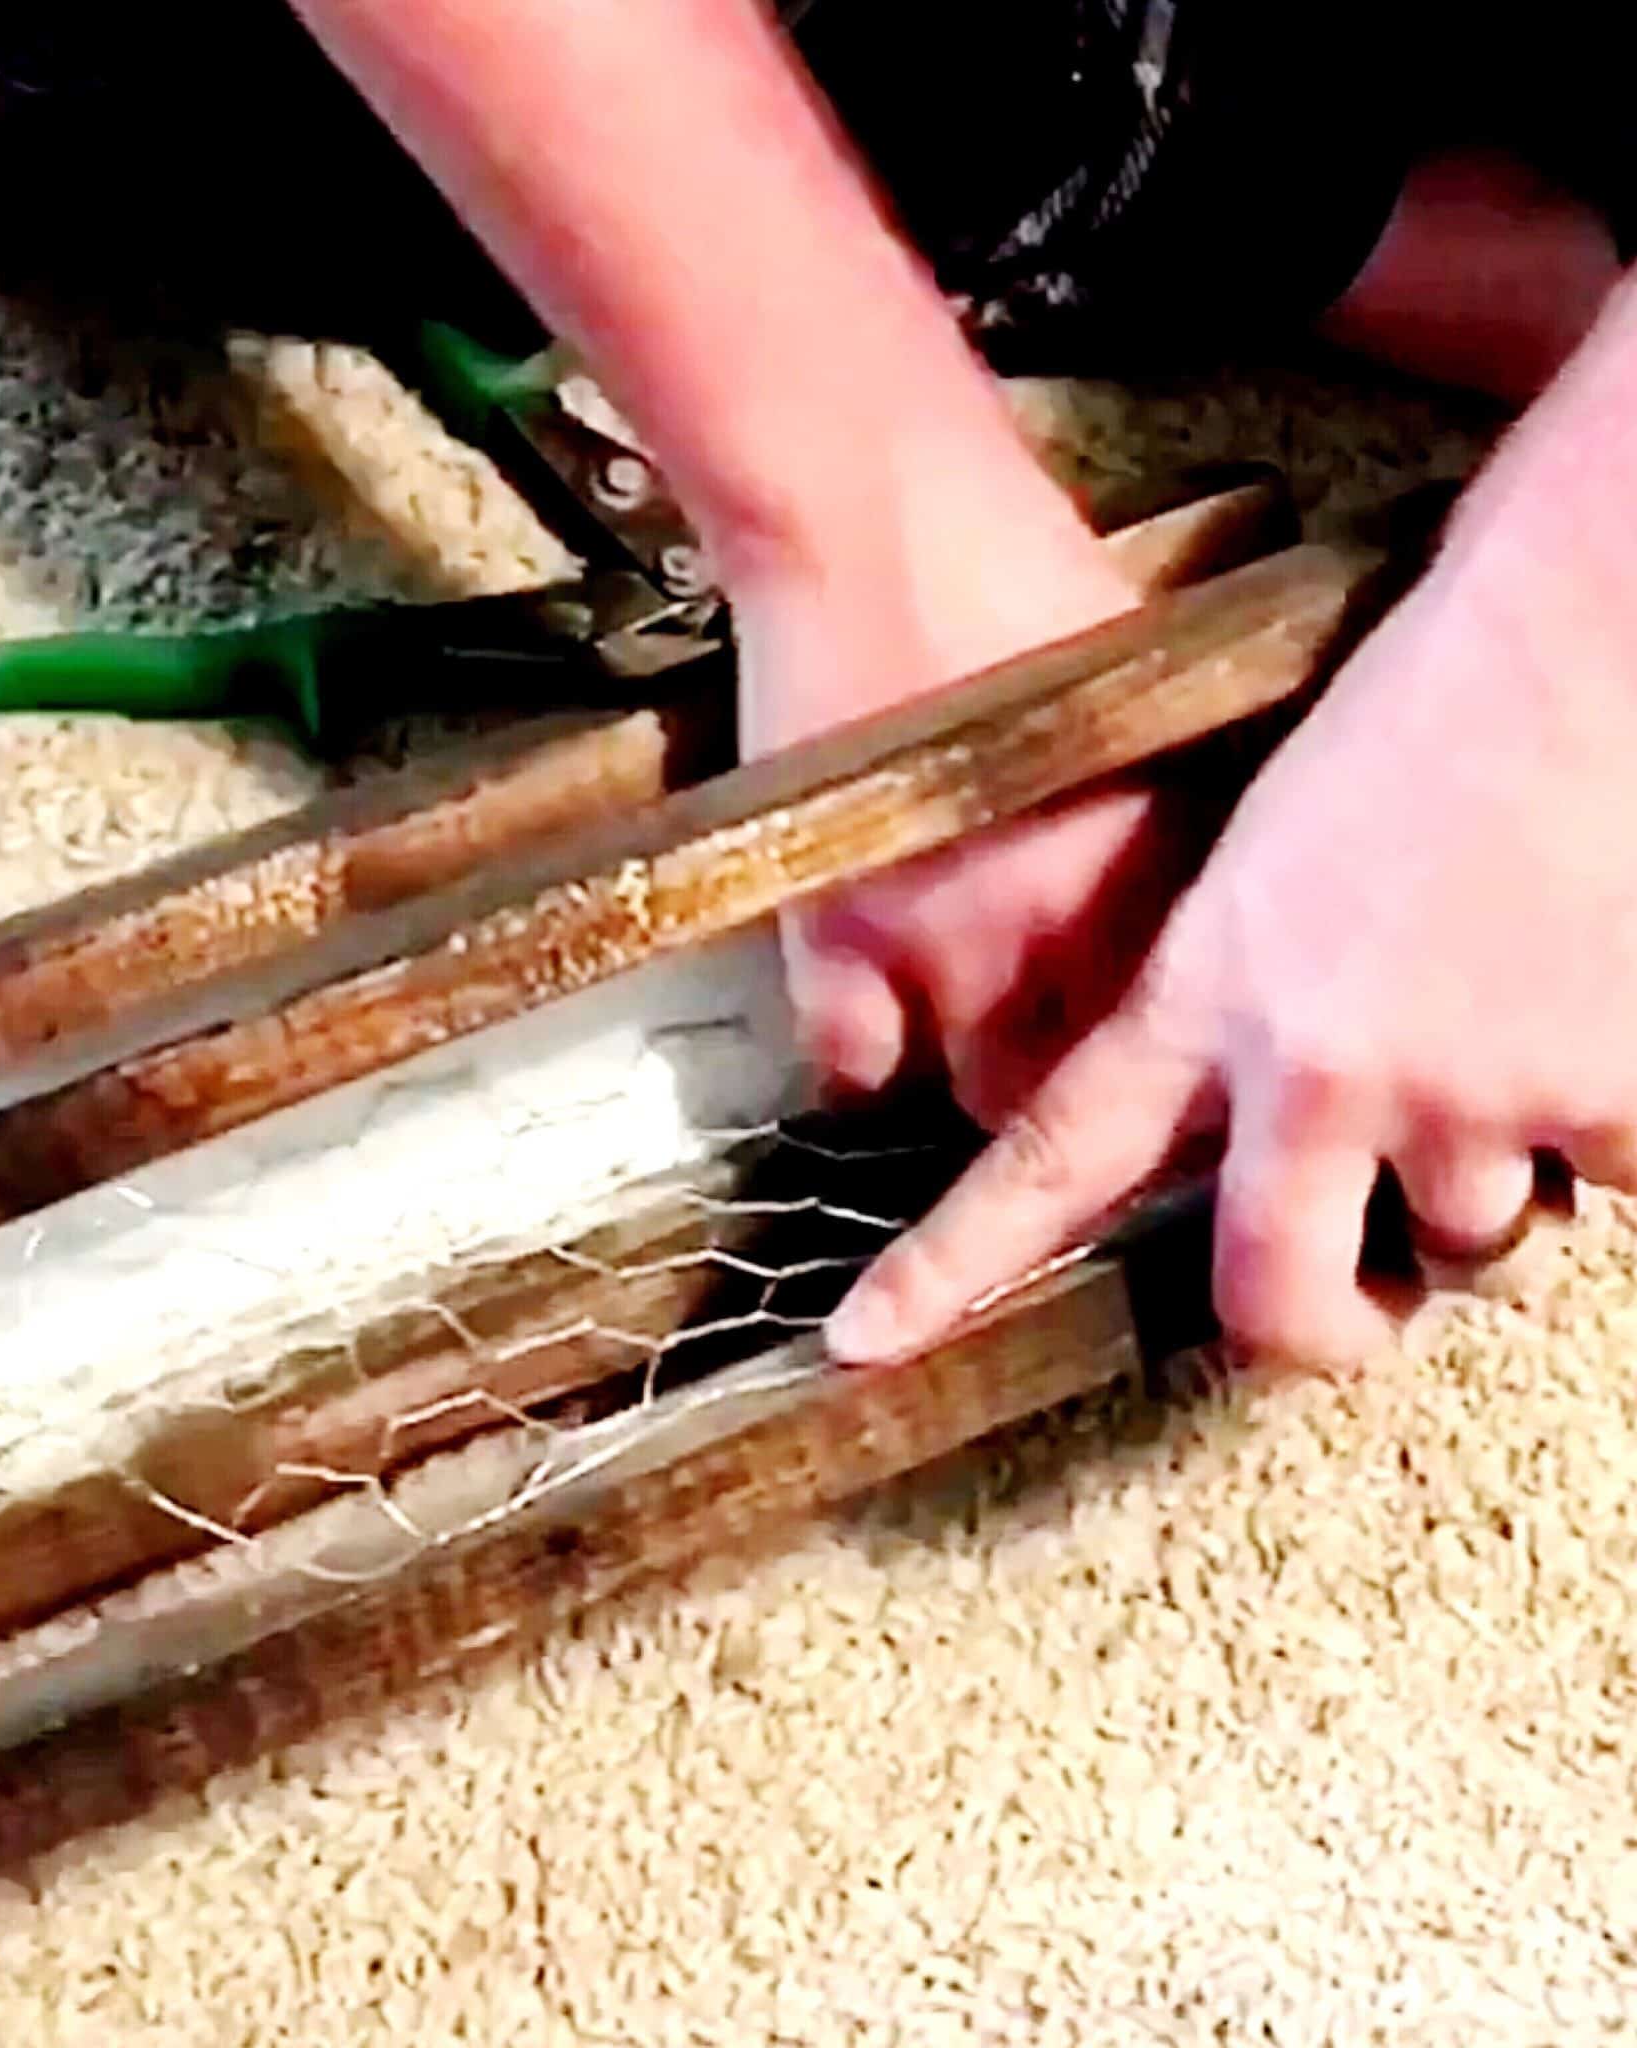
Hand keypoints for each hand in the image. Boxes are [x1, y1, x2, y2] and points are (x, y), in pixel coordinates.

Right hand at [736, 509, 1207, 1129]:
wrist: (872, 520)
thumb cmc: (1016, 574)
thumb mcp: (1140, 702)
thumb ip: (1161, 834)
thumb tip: (1186, 915)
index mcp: (1157, 865)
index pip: (1188, 1027)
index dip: (1174, 1063)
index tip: (1152, 1053)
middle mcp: (1063, 928)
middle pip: (1084, 1075)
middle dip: (1072, 1071)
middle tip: (1051, 1037)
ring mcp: (942, 945)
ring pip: (972, 1087)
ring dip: (971, 1060)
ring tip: (962, 1019)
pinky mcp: (834, 937)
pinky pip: (850, 1062)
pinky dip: (859, 1048)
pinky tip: (867, 1007)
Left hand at [824, 420, 1636, 1370]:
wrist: (1577, 631)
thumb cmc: (1412, 716)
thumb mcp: (1258, 864)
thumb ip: (1225, 1005)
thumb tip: (1246, 1112)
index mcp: (1202, 995)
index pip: (1045, 1160)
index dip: (949, 1268)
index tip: (864, 1344)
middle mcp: (1312, 1067)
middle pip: (1275, 1299)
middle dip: (1317, 1328)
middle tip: (1353, 1307)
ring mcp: (1460, 1092)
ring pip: (1469, 1241)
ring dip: (1482, 1180)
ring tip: (1504, 1040)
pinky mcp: (1604, 1095)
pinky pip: (1604, 1179)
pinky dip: (1604, 1123)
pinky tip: (1588, 1007)